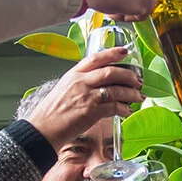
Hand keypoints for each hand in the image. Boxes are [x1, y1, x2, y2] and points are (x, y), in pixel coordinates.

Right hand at [24, 48, 144, 143]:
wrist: (43, 129)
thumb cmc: (52, 112)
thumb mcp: (64, 89)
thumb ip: (81, 83)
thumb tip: (98, 84)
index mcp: (74, 74)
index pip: (96, 58)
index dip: (113, 53)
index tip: (125, 51)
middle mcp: (81, 82)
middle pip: (111, 72)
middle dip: (128, 75)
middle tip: (138, 80)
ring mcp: (86, 96)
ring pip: (116, 90)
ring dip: (131, 93)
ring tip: (138, 96)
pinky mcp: (91, 112)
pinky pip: (113, 107)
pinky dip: (123, 108)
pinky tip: (127, 111)